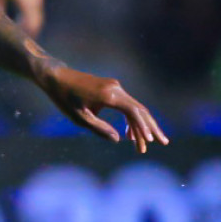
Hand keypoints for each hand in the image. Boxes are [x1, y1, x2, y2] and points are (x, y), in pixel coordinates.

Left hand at [35, 62, 168, 152]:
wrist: (57, 77)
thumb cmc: (65, 98)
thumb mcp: (79, 118)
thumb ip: (99, 129)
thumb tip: (118, 140)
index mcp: (109, 95)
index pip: (133, 112)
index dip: (143, 127)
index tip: (149, 141)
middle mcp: (116, 89)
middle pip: (139, 110)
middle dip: (150, 128)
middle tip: (163, 143)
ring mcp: (115, 87)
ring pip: (134, 108)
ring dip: (141, 126)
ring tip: (147, 143)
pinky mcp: (112, 89)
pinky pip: (126, 105)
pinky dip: (130, 119)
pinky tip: (129, 135)